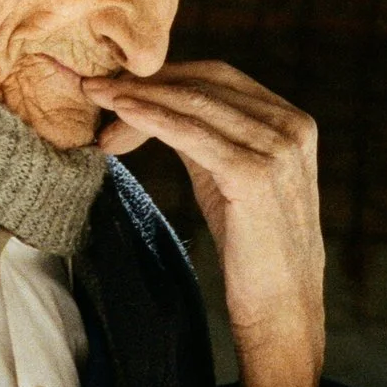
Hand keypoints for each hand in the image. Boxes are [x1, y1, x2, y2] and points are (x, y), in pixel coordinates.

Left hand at [82, 61, 323, 386]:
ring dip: (137, 97)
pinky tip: (119, 114)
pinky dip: (149, 117)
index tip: (117, 84)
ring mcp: (276, 148)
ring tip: (96, 97)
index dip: (163, 77)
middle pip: (204, 83)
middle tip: (96, 88)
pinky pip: (189, 133)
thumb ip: (205, 136)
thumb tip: (147, 105)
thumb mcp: (229, 177)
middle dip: (145, 82)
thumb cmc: (252, 247)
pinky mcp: (252, 173)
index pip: (217, 78)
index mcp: (291, 120)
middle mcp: (290, 126)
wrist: (283, 309)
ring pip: (192, 103)